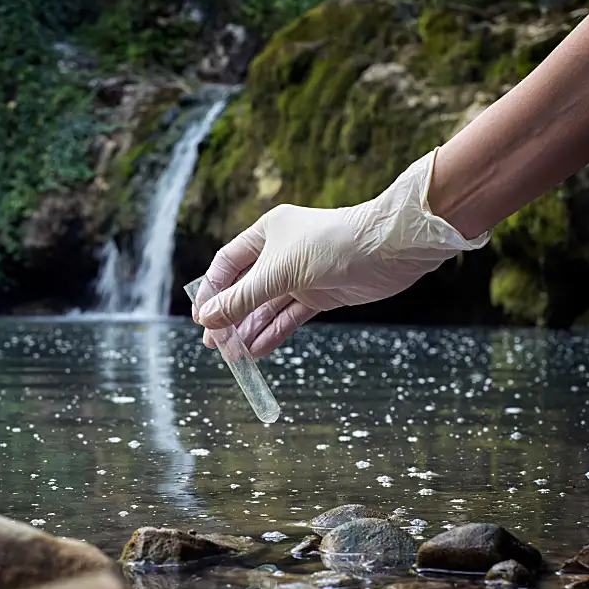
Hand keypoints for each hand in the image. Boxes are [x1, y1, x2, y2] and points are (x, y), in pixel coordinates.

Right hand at [192, 148, 491, 357]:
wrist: (387, 249)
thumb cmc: (331, 246)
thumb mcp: (278, 273)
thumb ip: (242, 298)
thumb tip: (208, 319)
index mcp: (267, 233)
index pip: (227, 264)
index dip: (212, 291)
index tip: (201, 319)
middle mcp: (282, 253)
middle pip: (246, 288)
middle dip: (230, 317)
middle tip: (216, 345)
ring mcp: (302, 275)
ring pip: (267, 306)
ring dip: (250, 330)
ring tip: (236, 356)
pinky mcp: (321, 294)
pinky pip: (289, 317)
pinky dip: (274, 333)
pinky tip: (258, 351)